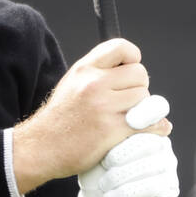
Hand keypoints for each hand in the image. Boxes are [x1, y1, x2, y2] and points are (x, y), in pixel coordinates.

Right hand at [13, 38, 170, 193]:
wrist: (41, 148)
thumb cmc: (59, 119)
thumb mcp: (72, 84)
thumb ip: (99, 73)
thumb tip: (134, 72)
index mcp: (84, 70)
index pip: (121, 48)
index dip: (132, 59)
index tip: (128, 73)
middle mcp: (93, 84)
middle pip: (140, 74)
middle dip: (138, 88)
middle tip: (124, 103)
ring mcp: (103, 107)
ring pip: (146, 99)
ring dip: (143, 110)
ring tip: (126, 118)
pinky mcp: (112, 130)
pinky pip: (150, 123)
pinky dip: (154, 128)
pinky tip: (145, 131)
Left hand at [77, 132, 179, 196]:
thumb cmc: (96, 176)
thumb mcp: (94, 154)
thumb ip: (106, 136)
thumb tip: (114, 119)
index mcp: (144, 130)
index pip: (141, 125)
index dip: (119, 142)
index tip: (102, 159)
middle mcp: (162, 145)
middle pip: (149, 144)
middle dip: (120, 159)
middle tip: (102, 172)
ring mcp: (169, 167)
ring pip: (152, 166)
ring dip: (121, 178)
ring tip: (104, 187)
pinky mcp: (171, 189)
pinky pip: (154, 186)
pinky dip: (128, 193)